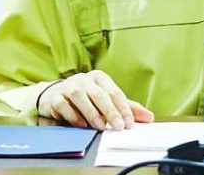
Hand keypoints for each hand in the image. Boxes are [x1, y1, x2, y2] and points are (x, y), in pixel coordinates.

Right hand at [38, 70, 153, 129]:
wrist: (54, 96)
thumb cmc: (85, 98)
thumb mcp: (106, 100)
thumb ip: (126, 108)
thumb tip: (149, 117)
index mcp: (99, 78)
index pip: (114, 92)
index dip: (123, 108)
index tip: (130, 123)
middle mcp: (84, 79)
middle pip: (99, 93)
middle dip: (110, 111)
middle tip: (119, 126)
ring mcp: (68, 86)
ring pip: (80, 96)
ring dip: (91, 112)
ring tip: (101, 126)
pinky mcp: (55, 97)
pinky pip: (63, 104)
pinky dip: (72, 115)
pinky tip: (81, 124)